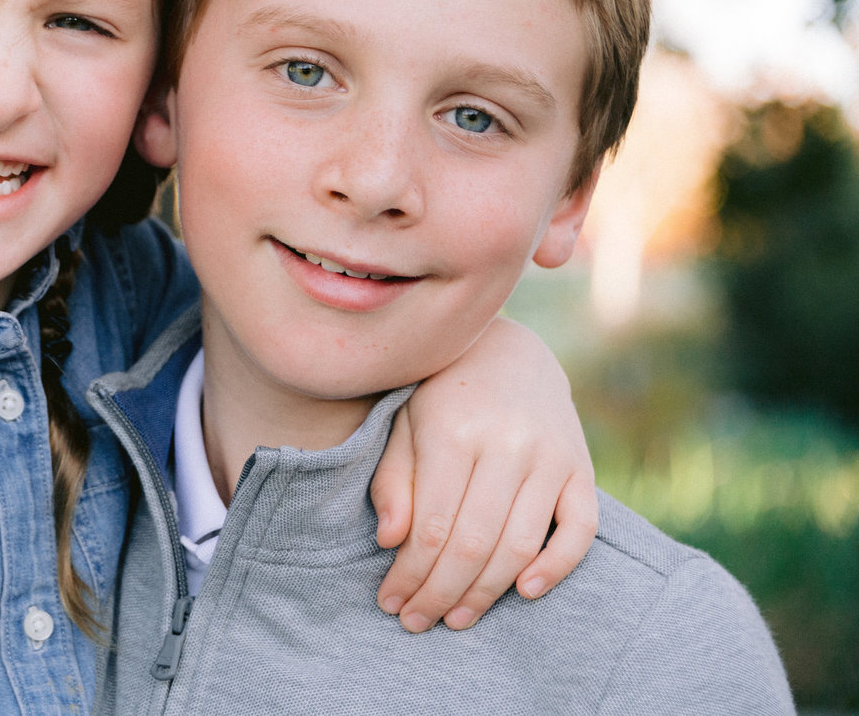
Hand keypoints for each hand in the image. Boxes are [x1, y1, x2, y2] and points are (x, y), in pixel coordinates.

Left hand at [368, 317, 596, 632]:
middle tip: (416, 623)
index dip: (409, 574)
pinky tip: (524, 592)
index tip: (389, 602)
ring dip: (486, 594)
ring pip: (519, 545)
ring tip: (456, 619)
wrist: (508, 350)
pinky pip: (580, 530)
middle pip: (473, 545)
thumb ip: (394, 481)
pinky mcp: (582, 468)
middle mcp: (507, 444)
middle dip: (440, 593)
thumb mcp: (403, 424)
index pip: (432, 527)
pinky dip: (557, 566)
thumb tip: (390, 542)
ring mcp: (551, 457)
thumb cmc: (440, 396)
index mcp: (454, 431)